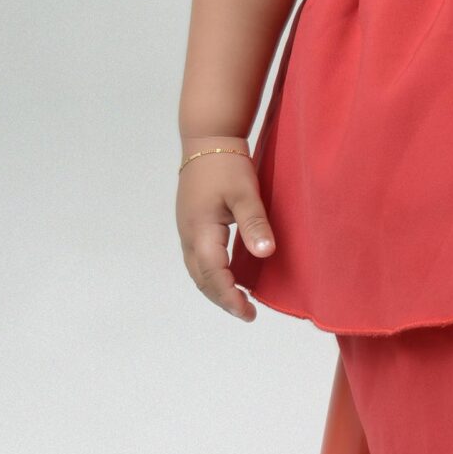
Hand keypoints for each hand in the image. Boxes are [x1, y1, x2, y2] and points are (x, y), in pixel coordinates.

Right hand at [176, 140, 273, 321]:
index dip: (230, 298)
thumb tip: (265, 253)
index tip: (249, 313)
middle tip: (248, 313)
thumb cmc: (226, 164)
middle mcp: (189, 235)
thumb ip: (254, 223)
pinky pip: (198, 259)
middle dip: (223, 299)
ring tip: (239, 300)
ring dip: (216, 288)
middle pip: (201, 279)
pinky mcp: (191, 225)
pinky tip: (228, 276)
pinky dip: (211, 274)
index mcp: (200, 231)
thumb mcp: (245, 193)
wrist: (206, 140)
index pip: (213, 276)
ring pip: (197, 271)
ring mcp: (187, 230)